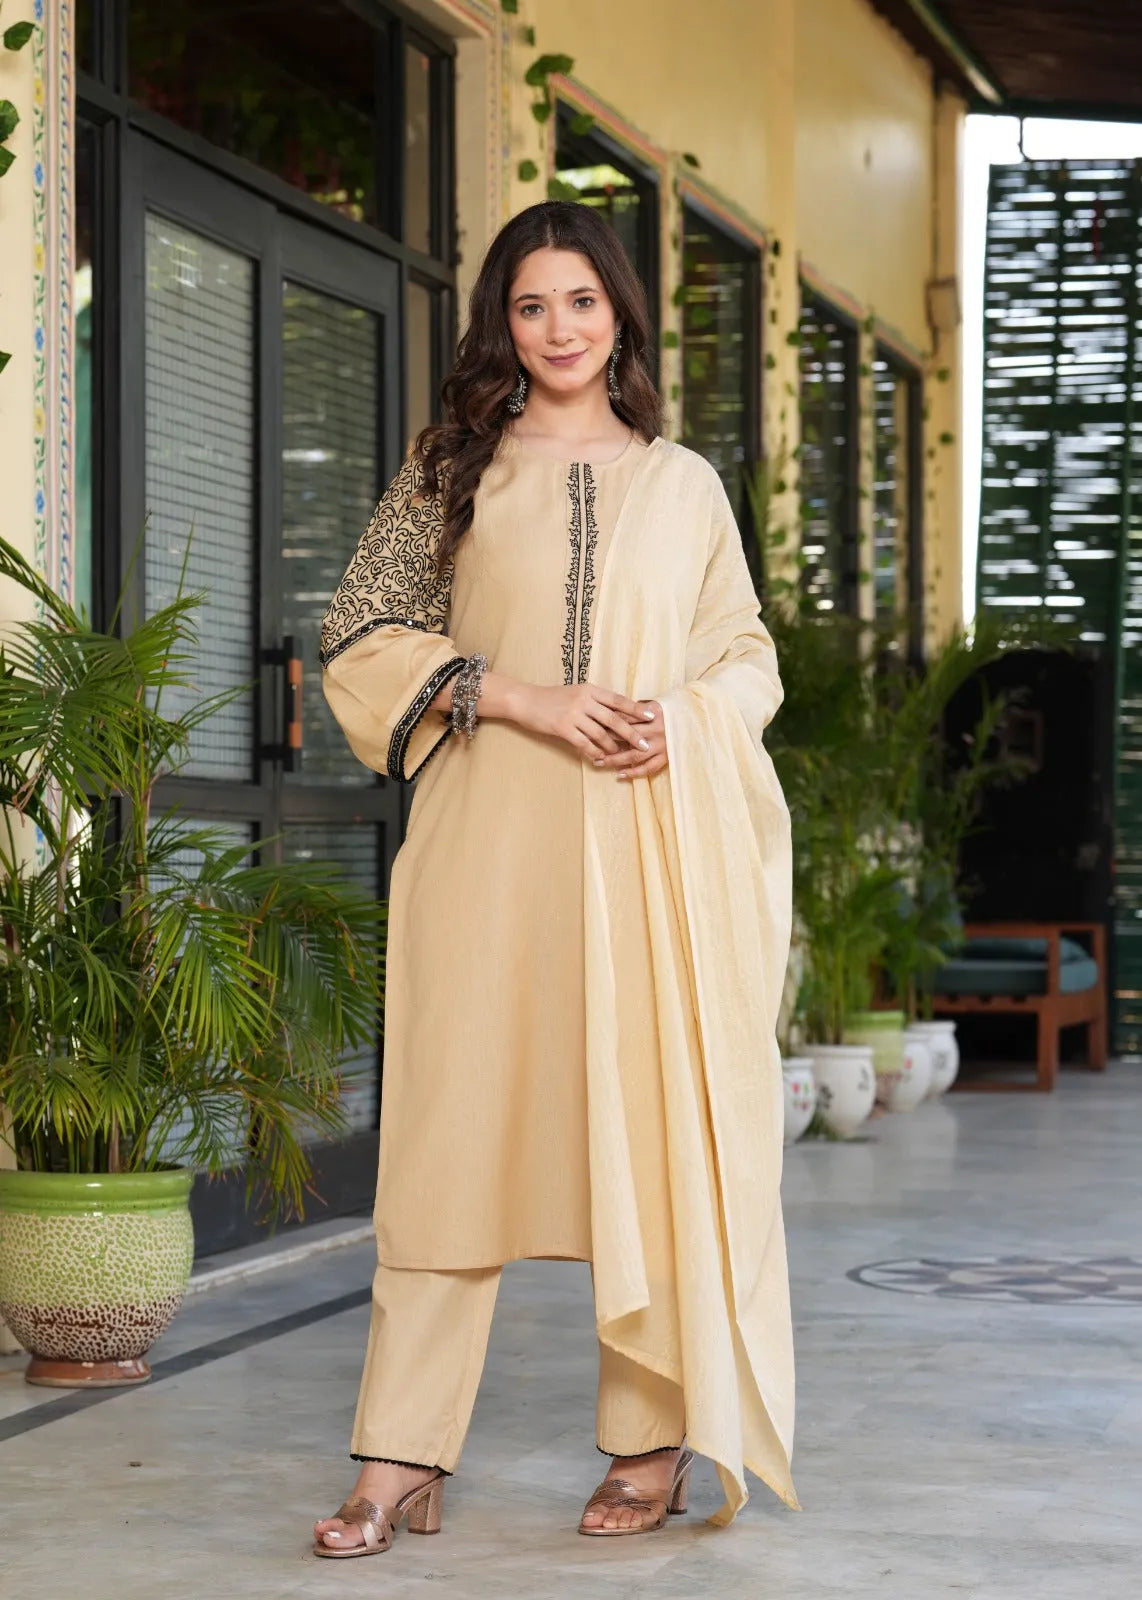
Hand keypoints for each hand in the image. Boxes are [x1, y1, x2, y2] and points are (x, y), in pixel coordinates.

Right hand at [509, 682, 656, 761]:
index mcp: (590, 690)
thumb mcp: (576, 693)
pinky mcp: (563, 727)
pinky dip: (594, 752)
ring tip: (622, 755)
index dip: (636, 709)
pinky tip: (600, 759)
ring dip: (613, 747)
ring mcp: (573, 714)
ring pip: (600, 734)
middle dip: (631, 733)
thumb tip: (618, 713)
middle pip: (614, 719)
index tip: (653, 716)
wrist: (526, 701)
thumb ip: (595, 701)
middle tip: (645, 744)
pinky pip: (584, 743)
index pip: (618, 700)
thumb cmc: (553, 698)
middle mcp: (584, 700)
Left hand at [595, 701, 666, 779]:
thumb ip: (636, 708)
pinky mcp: (667, 757)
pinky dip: (634, 772)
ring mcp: (662, 744)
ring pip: (633, 755)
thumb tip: (612, 709)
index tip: (591, 726)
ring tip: (599, 762)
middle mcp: (657, 729)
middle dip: (605, 741)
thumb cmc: (671, 712)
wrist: (696, 721)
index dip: (606, 722)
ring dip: (614, 760)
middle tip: (588, 745)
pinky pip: (648, 768)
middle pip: (625, 736)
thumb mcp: (655, 703)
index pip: (624, 717)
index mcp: (652, 712)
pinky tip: (620, 775)